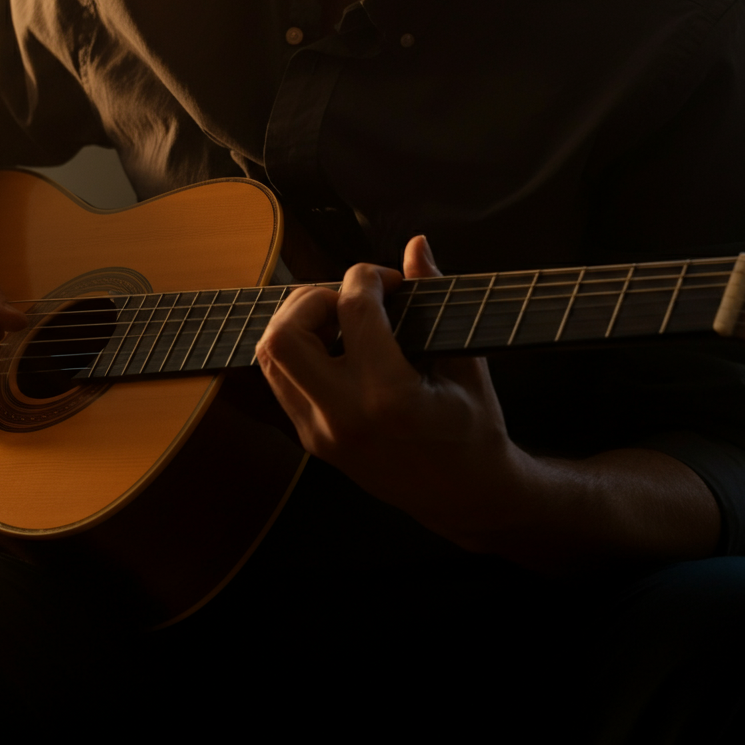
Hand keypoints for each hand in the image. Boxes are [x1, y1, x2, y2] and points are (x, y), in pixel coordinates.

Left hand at [255, 235, 529, 549]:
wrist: (464, 498)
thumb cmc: (474, 431)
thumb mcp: (465, 363)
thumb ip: (435, 298)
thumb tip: (416, 246)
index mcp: (390, 397)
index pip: (354, 313)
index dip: (367, 277)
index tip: (388, 278)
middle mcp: (344, 416)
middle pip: (284, 336)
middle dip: (311, 298)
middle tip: (348, 297)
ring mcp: (320, 432)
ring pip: (270, 358)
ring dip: (295, 323)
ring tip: (337, 317)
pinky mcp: (311, 440)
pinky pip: (280, 380)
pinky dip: (296, 351)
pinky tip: (333, 343)